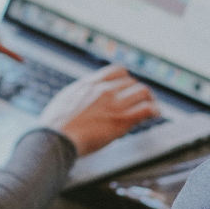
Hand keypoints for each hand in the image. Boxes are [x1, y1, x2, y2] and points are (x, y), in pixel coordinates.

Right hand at [38, 64, 159, 155]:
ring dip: (149, 99)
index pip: (117, 71)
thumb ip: (78, 95)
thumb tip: (81, 97)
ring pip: (142, 92)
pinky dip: (154, 110)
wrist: (54, 138)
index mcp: (89, 84)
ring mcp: (113, 104)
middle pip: (131, 81)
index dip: (126, 79)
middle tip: (141, 101)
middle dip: (137, 91)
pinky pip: (146, 109)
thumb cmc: (54, 126)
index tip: (128, 88)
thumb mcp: (64, 100)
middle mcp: (103, 90)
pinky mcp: (121, 120)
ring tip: (152, 107)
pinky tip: (155, 114)